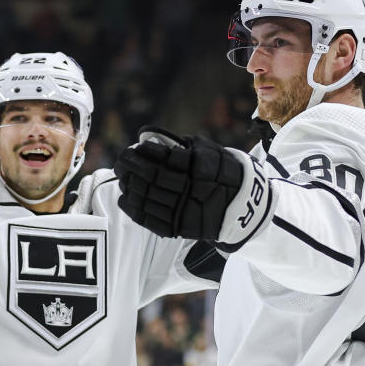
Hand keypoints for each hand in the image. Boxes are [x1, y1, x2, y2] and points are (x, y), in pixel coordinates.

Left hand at [115, 127, 271, 248]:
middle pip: (152, 177)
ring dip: (130, 186)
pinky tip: (124, 198)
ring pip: (148, 197)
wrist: (243, 206)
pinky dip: (134, 209)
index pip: (164, 157)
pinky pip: (150, 220)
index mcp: (198, 167)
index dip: (146, 152)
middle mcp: (191, 188)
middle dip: (132, 167)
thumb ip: (184, 146)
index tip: (134, 148)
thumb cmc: (223, 173)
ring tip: (122, 177)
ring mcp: (184, 209)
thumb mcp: (210, 152)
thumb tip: (151, 138)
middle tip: (121, 161)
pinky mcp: (180, 227)